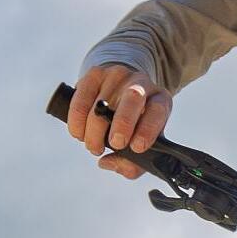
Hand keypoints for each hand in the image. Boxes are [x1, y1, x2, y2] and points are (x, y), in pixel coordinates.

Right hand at [65, 63, 172, 178]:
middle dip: (122, 123)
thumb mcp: (142, 142)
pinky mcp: (94, 74)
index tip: (136, 147)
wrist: (121, 90)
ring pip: (101, 104)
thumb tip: (108, 163)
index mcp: (159, 100)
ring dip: (94, 132)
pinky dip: (77, 121)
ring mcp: (117, 75)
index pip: (158, 111)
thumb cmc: (134, 124)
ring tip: (94, 146)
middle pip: (133, 98)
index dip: (148, 129)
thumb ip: (133, 163)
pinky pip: (81, 99)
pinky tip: (80, 133)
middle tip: (114, 144)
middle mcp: (141, 83)